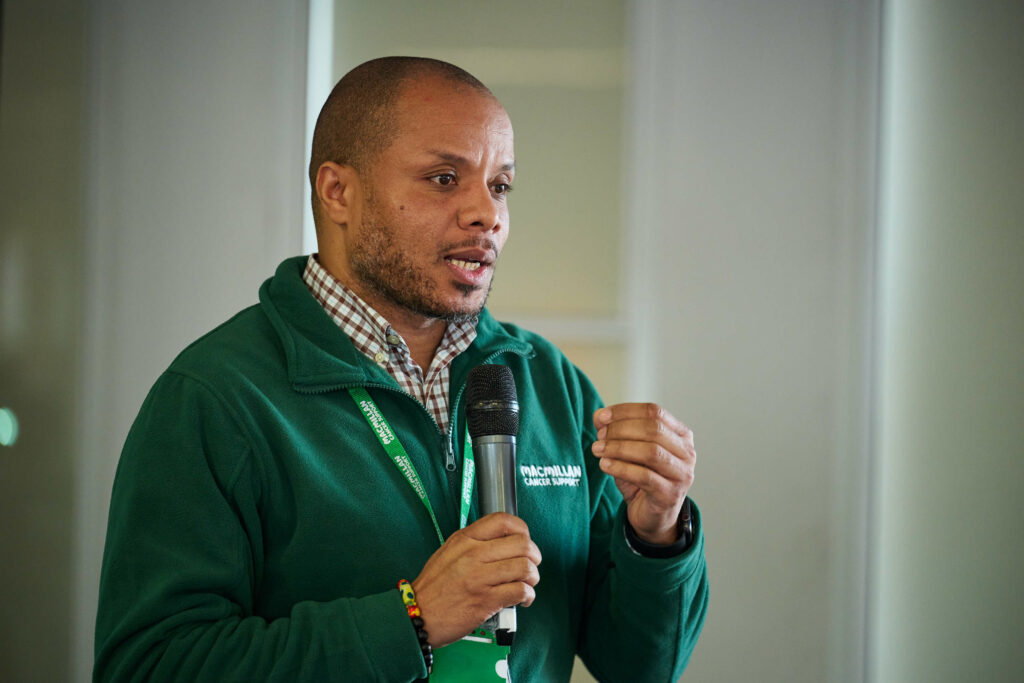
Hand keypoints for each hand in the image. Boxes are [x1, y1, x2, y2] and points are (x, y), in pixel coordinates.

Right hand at [411, 513, 541, 646]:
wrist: (418, 614)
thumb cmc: (434, 586)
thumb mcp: (448, 551)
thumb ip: (473, 542)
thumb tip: (503, 540)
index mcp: (465, 539)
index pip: (503, 521)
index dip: (522, 529)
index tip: (525, 540)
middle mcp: (473, 554)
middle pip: (522, 544)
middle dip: (534, 556)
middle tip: (531, 565)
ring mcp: (480, 577)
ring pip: (525, 567)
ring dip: (533, 577)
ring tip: (527, 584)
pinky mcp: (485, 601)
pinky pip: (520, 591)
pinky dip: (528, 596)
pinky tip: (522, 599)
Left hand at [592, 403, 695, 544]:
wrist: (651, 515)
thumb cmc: (641, 479)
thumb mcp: (627, 451)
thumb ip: (615, 431)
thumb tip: (599, 415)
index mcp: (680, 434)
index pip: (654, 411)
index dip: (625, 411)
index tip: (601, 416)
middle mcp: (686, 452)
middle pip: (654, 429)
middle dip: (621, 429)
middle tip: (600, 436)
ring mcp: (682, 474)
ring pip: (651, 452)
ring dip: (619, 447)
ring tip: (598, 449)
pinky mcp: (670, 494)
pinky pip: (644, 476)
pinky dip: (621, 468)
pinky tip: (604, 465)